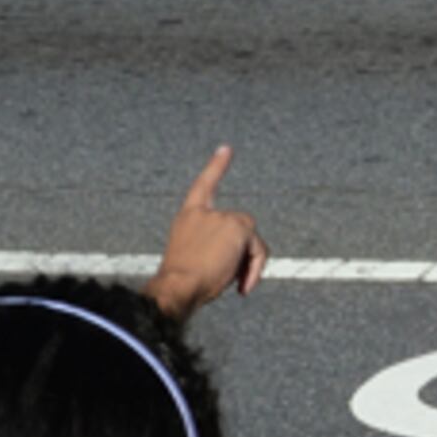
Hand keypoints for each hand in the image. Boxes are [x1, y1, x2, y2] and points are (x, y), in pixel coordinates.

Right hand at [146, 146, 267, 319]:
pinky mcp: (238, 228)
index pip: (203, 186)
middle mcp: (205, 213)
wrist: (177, 287)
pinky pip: (259, 249)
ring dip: (249, 264)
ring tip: (236, 286)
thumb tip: (242, 255)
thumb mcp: (193, 259)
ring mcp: (222, 217)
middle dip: (243, 255)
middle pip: (241, 229)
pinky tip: (241, 287)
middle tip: (235, 282)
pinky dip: (255, 268)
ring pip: (252, 241)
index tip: (226, 149)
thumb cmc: (181, 283)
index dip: (216, 167)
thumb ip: (215, 247)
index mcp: (188, 217)